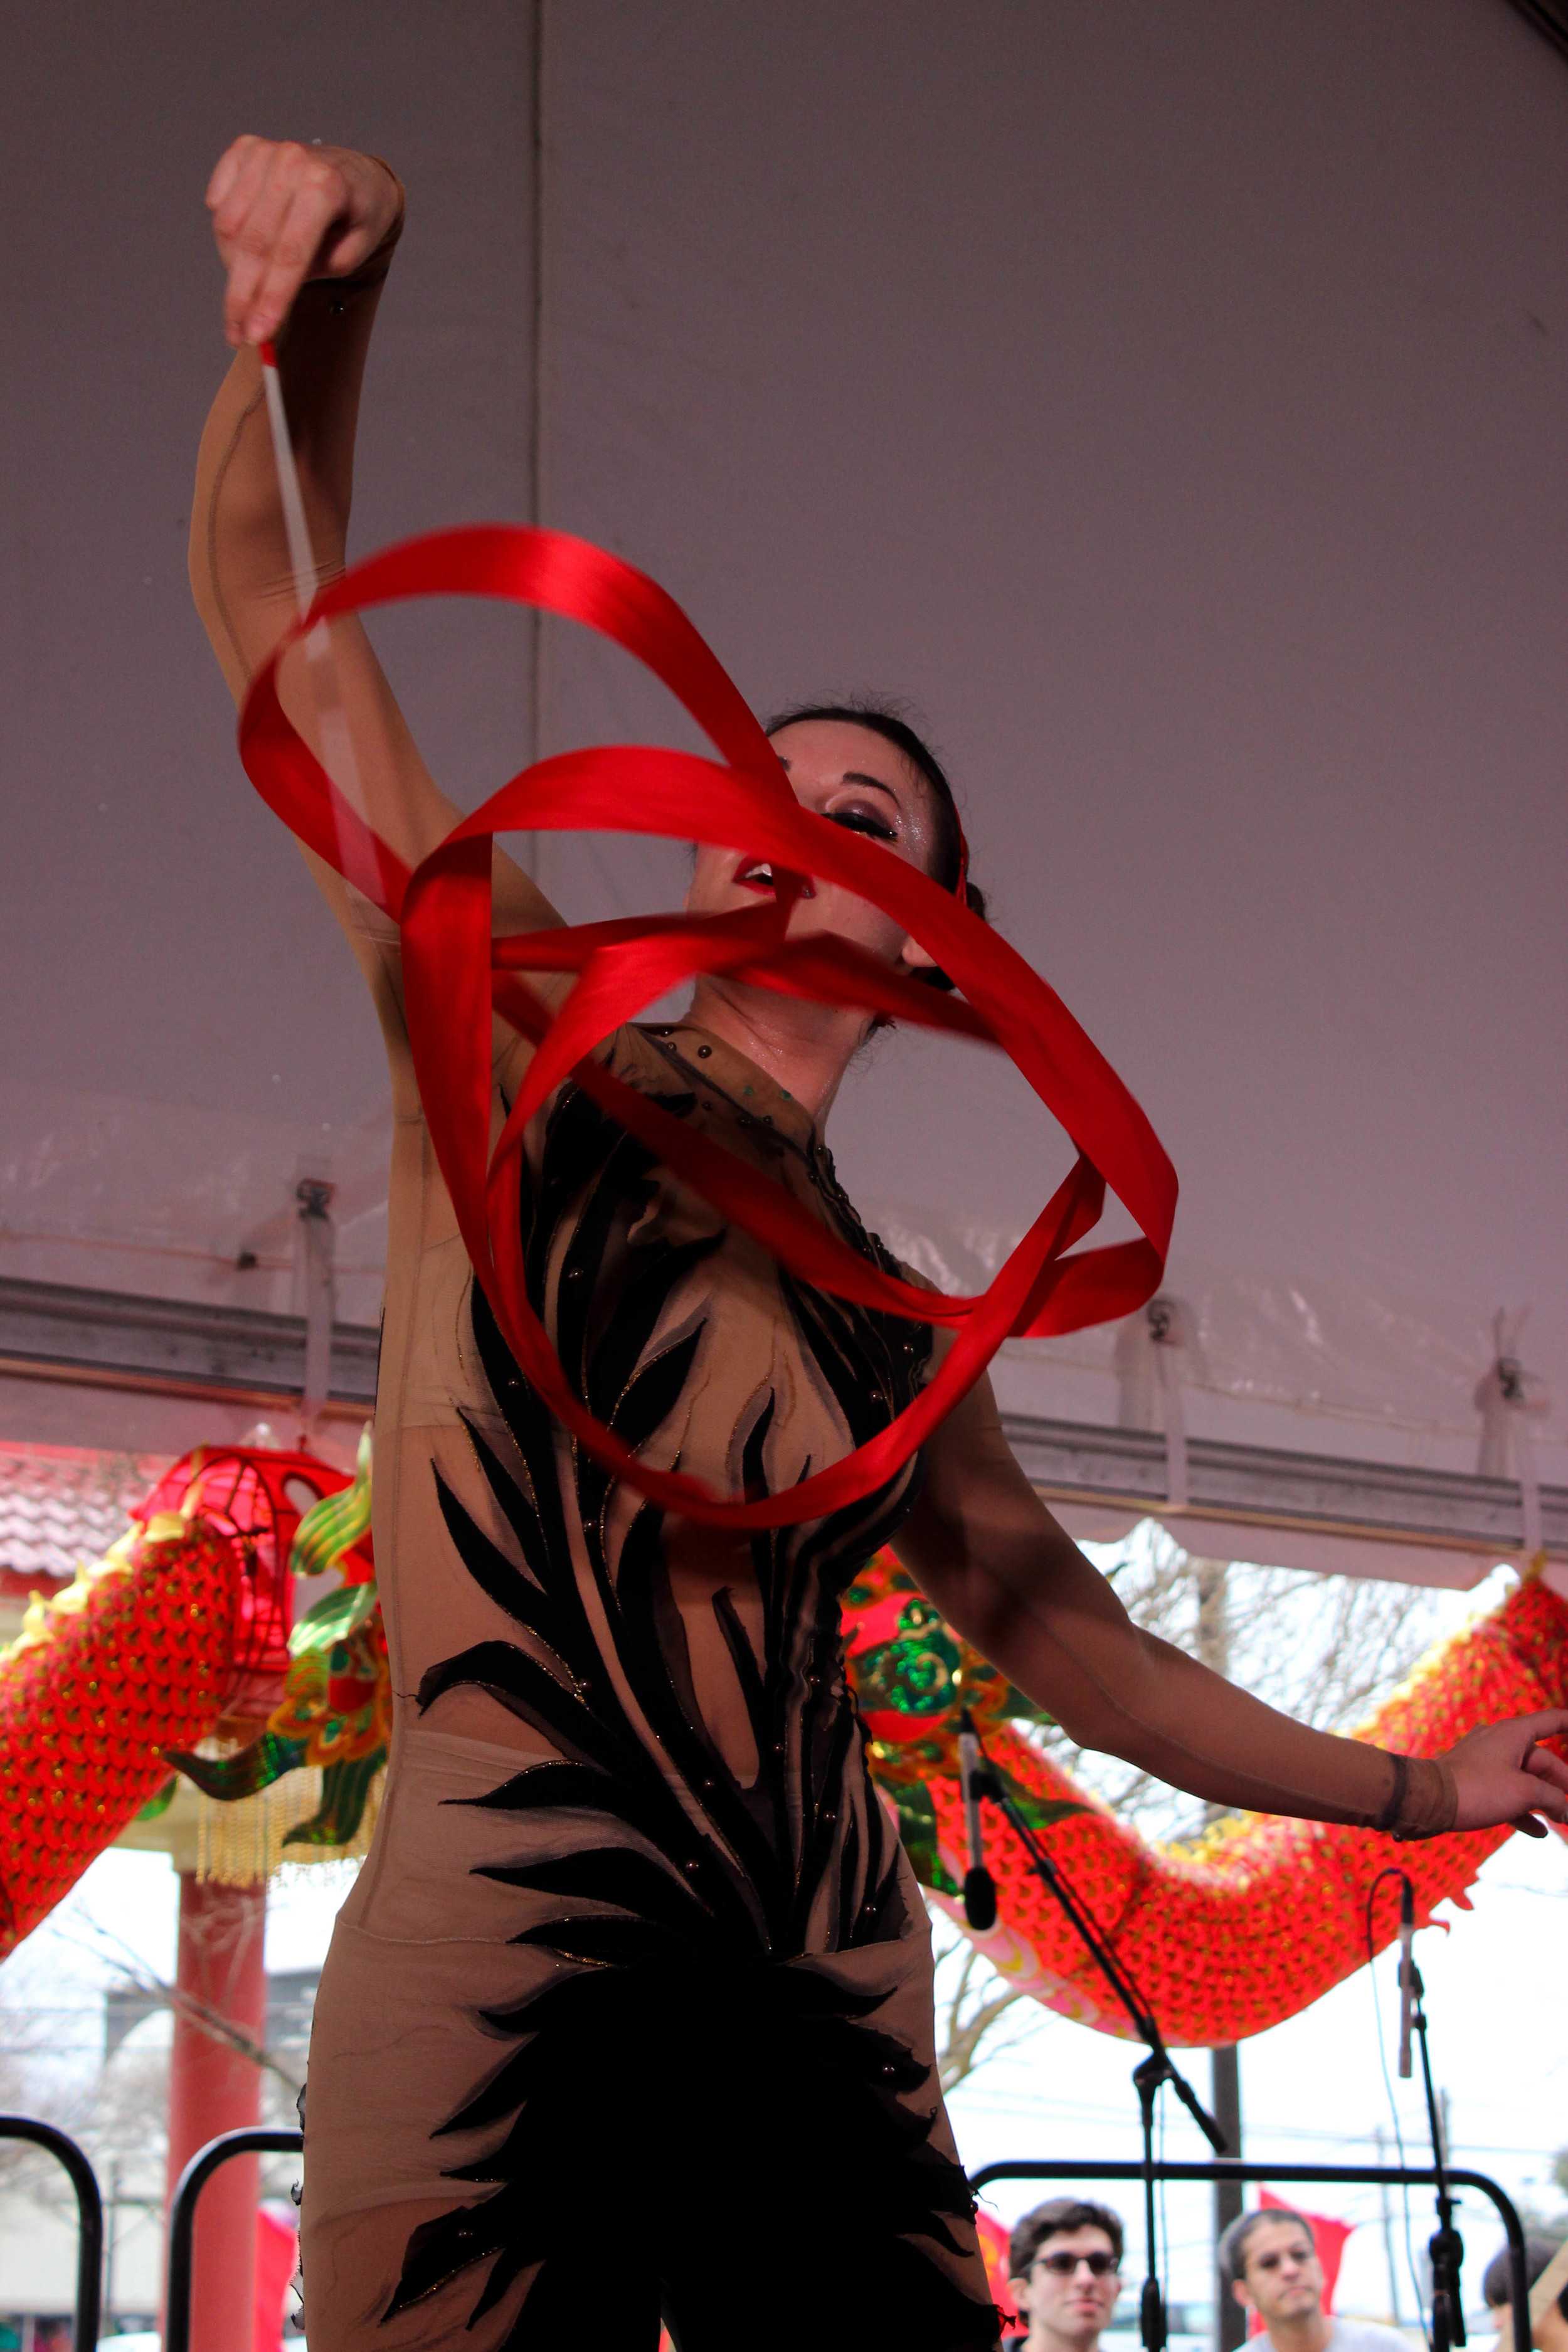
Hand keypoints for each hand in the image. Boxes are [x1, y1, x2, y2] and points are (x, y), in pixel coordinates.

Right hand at [206, 137, 402, 348]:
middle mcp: (292, 162)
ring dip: (235, 268)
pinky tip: (244, 249)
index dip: (271, 299)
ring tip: (249, 292)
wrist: (356, 172)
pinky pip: (219, 203)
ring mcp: (264, 152)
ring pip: (230, 226)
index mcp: (325, 187)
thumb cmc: (357, 216)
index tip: (256, 336)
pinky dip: (227, 233)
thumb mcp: (353, 252)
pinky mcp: (244, 149)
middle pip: (254, 243)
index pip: (290, 254)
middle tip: (237, 335)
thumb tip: (267, 296)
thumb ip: (315, 272)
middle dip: (243, 297)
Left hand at [1443, 1710, 1567, 1837]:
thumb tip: (1566, 1810)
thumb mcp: (1524, 1793)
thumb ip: (1552, 1798)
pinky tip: (1538, 1832)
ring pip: (1524, 1779)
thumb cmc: (1479, 1789)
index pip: (1550, 1721)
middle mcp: (1500, 1742)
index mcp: (1513, 1734)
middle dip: (1561, 1785)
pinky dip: (1522, 1810)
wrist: (1429, 1800)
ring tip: (1562, 1821)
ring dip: (1544, 1801)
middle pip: (1541, 1760)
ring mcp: (1485, 1762)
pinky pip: (1506, 1794)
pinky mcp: (1475, 1782)